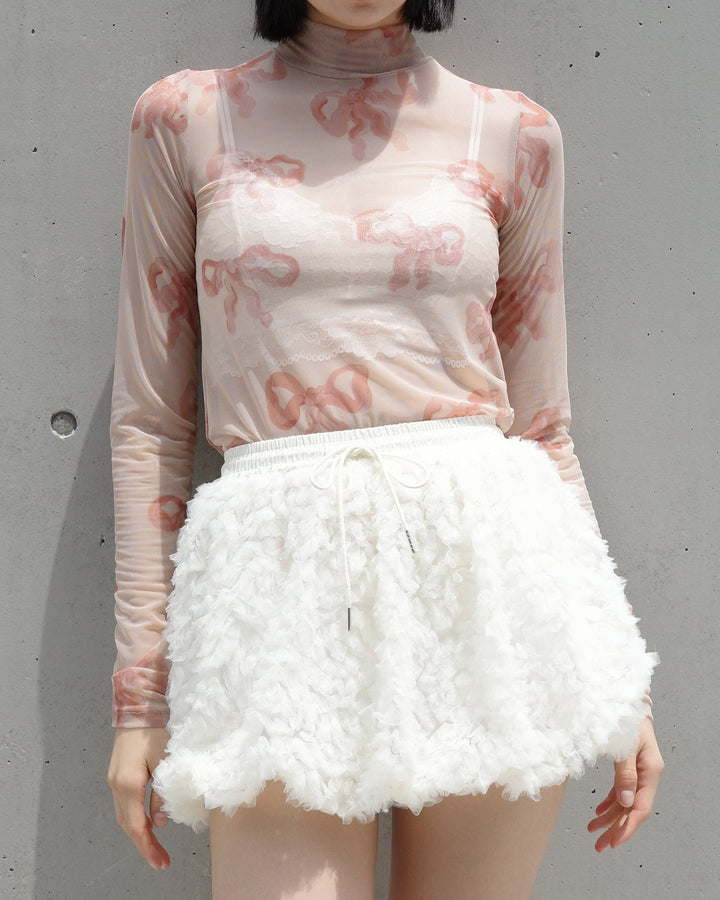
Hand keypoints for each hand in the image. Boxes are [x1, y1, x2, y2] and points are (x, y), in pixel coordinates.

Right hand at [107, 726, 170, 869]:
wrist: (139, 706)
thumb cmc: (156, 729)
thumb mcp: (166, 762)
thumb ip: (163, 793)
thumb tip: (161, 821)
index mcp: (129, 783)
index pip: (137, 825)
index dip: (148, 846)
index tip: (160, 862)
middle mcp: (116, 784)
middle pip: (127, 824)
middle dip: (143, 844)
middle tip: (160, 860)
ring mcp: (114, 779)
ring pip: (124, 815)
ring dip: (138, 831)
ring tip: (154, 846)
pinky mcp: (117, 773)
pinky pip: (124, 803)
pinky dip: (134, 816)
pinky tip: (147, 821)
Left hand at [587, 716, 663, 852]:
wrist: (625, 698)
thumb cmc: (627, 716)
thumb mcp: (625, 744)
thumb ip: (625, 773)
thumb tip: (626, 801)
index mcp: (650, 770)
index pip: (640, 807)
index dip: (626, 827)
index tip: (613, 842)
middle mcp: (646, 774)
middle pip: (632, 809)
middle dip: (616, 829)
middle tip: (599, 845)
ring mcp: (638, 771)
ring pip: (624, 801)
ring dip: (609, 817)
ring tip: (592, 830)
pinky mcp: (628, 766)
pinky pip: (620, 790)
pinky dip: (608, 801)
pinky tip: (598, 811)